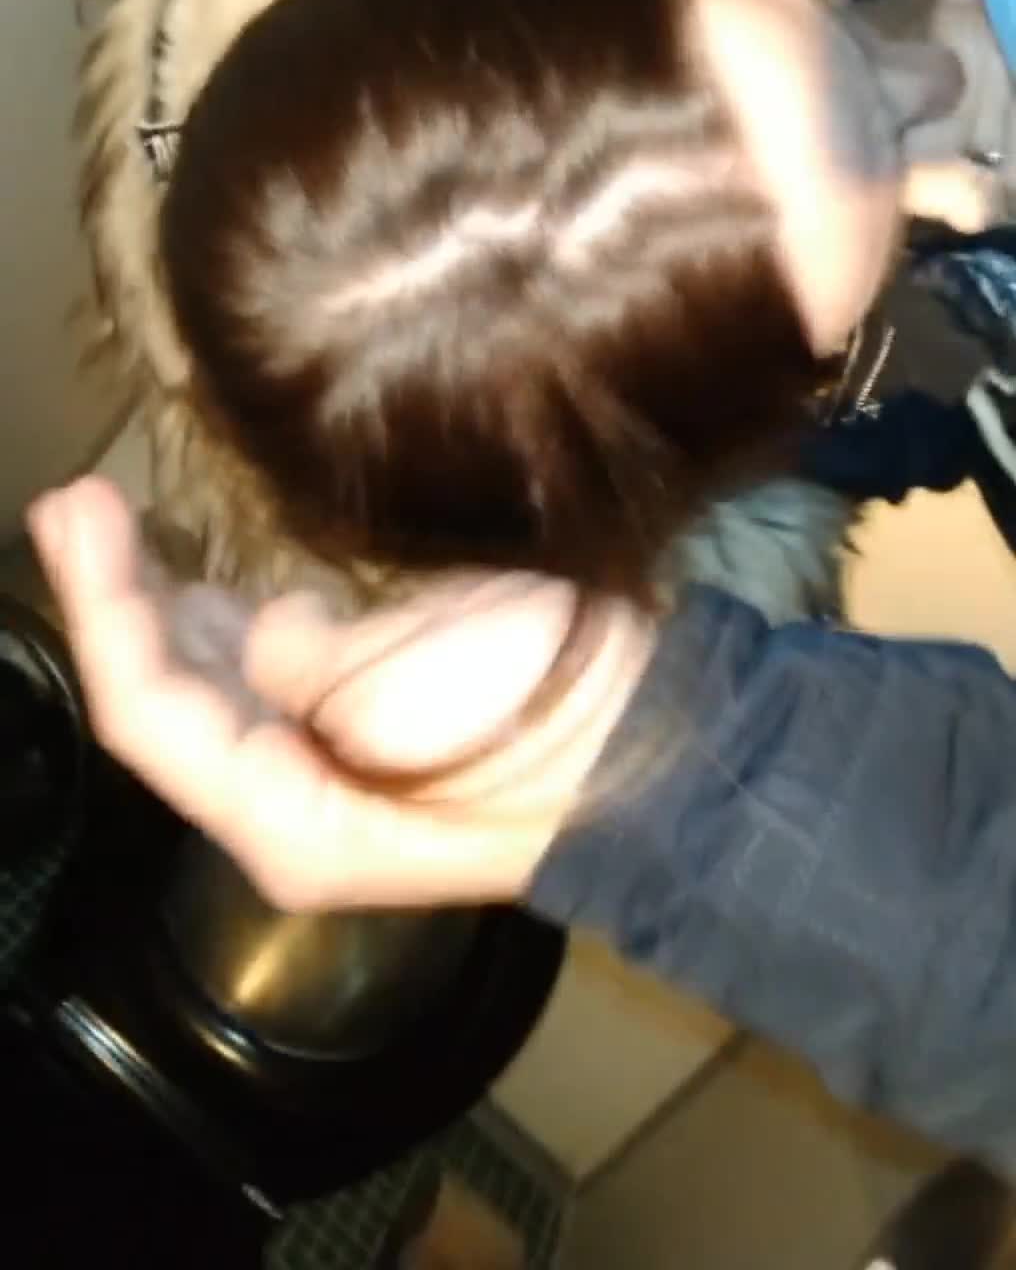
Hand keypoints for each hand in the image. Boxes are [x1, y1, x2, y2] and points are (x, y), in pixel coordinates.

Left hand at [27, 479, 647, 911]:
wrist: (662, 752)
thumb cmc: (528, 723)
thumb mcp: (396, 688)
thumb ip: (298, 659)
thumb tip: (269, 634)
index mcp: (282, 815)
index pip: (148, 710)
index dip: (101, 604)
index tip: (73, 506)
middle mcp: (292, 802)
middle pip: (172, 699)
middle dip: (123, 600)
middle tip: (82, 504)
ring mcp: (339, 767)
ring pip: (223, 684)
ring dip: (175, 607)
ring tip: (133, 529)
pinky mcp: (384, 726)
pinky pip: (285, 671)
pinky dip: (247, 619)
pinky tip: (230, 580)